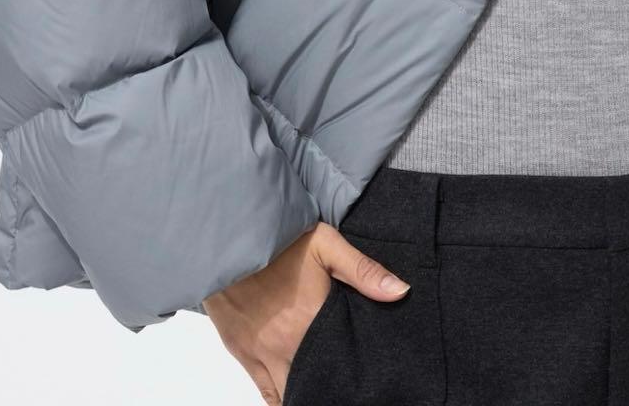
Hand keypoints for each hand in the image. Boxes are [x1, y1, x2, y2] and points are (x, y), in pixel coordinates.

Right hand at [202, 222, 410, 403]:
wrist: (227, 238)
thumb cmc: (280, 239)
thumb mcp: (327, 244)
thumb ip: (364, 271)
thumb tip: (402, 291)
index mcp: (311, 324)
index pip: (339, 366)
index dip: (352, 377)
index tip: (364, 380)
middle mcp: (285, 347)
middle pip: (311, 386)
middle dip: (328, 388)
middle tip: (345, 384)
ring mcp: (260, 354)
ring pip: (286, 394)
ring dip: (303, 392)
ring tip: (323, 387)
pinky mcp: (241, 352)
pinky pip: (262, 390)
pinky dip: (278, 397)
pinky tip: (293, 392)